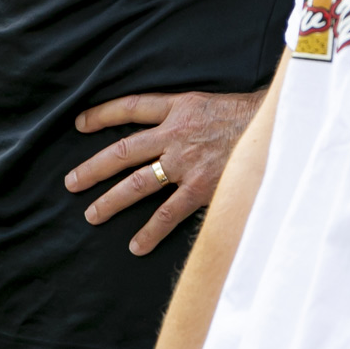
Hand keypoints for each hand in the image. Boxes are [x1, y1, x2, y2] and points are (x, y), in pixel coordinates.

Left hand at [66, 89, 262, 254]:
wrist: (278, 129)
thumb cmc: (250, 117)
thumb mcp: (213, 103)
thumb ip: (188, 114)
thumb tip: (172, 126)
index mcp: (179, 107)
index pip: (131, 107)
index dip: (103, 114)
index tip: (80, 123)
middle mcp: (176, 134)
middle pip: (124, 150)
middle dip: (94, 166)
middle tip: (71, 181)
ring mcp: (186, 163)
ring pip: (138, 183)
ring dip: (111, 200)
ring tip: (92, 214)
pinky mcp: (201, 189)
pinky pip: (168, 213)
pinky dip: (151, 230)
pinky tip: (136, 245)